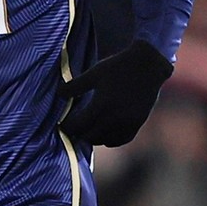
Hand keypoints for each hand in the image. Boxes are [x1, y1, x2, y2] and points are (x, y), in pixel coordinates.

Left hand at [57, 41, 173, 146]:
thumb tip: (58, 94)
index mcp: (101, 105)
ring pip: (104, 140)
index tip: (62, 122)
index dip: (68, 126)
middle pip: (89, 136)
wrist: (148, 64)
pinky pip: (121, 140)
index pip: (78, 126)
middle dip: (78, 132)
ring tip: (87, 128)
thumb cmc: (118, 66)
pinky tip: (104, 133)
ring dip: (93, 136)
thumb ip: (75, 86)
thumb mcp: (94, 73)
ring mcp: (127, 123)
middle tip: (72, 126)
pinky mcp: (137, 123)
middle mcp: (114, 118)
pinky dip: (110, 139)